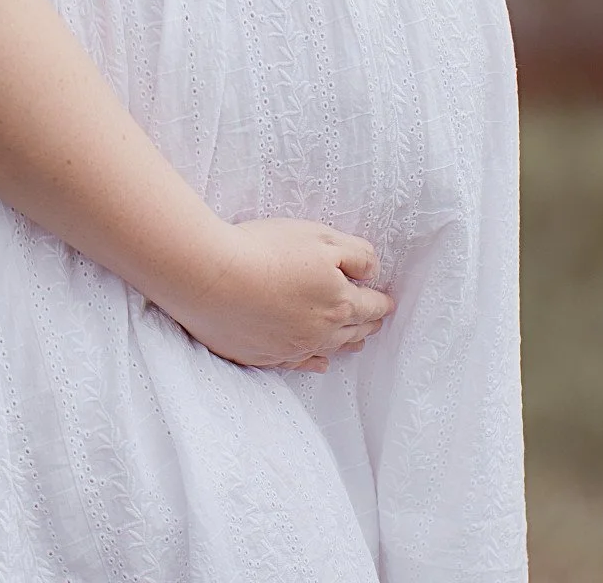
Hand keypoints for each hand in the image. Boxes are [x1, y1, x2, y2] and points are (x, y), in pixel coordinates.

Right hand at [162, 217, 393, 372]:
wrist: (214, 278)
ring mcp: (292, 348)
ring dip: (347, 343)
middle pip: (354, 330)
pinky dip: (316, 363)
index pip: (371, 306)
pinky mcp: (265, 356)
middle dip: (368, 322)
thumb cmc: (268, 250)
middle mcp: (321, 333)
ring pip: (331, 349)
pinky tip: (321, 363)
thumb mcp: (321, 238)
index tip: (388, 301)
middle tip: (376, 319)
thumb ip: (356, 255)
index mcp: (339, 304)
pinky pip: (301, 364)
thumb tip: (374, 272)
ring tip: (358, 341)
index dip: (382, 301)